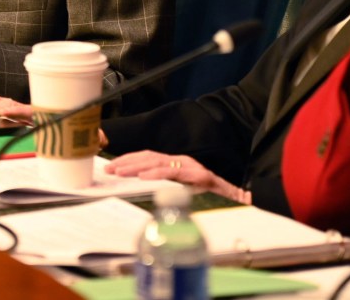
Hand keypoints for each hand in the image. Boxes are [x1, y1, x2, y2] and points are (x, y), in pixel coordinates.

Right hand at [0, 93, 109, 146]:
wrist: (90, 123)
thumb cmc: (89, 128)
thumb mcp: (92, 134)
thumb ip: (96, 136)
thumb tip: (102, 139)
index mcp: (50, 114)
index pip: (31, 112)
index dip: (18, 112)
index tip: (5, 112)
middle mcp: (40, 111)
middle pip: (13, 106)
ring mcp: (35, 113)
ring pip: (9, 105)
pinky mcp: (32, 117)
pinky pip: (12, 110)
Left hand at [105, 150, 252, 203]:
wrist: (240, 192)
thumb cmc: (213, 191)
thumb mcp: (185, 186)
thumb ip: (169, 184)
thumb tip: (145, 186)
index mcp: (176, 163)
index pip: (147, 157)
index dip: (129, 160)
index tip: (112, 165)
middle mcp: (180, 160)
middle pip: (148, 156)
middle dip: (126, 161)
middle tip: (109, 168)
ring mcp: (189, 166)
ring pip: (157, 161)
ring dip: (135, 166)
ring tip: (120, 171)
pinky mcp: (197, 174)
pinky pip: (173, 172)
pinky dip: (157, 173)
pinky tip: (144, 176)